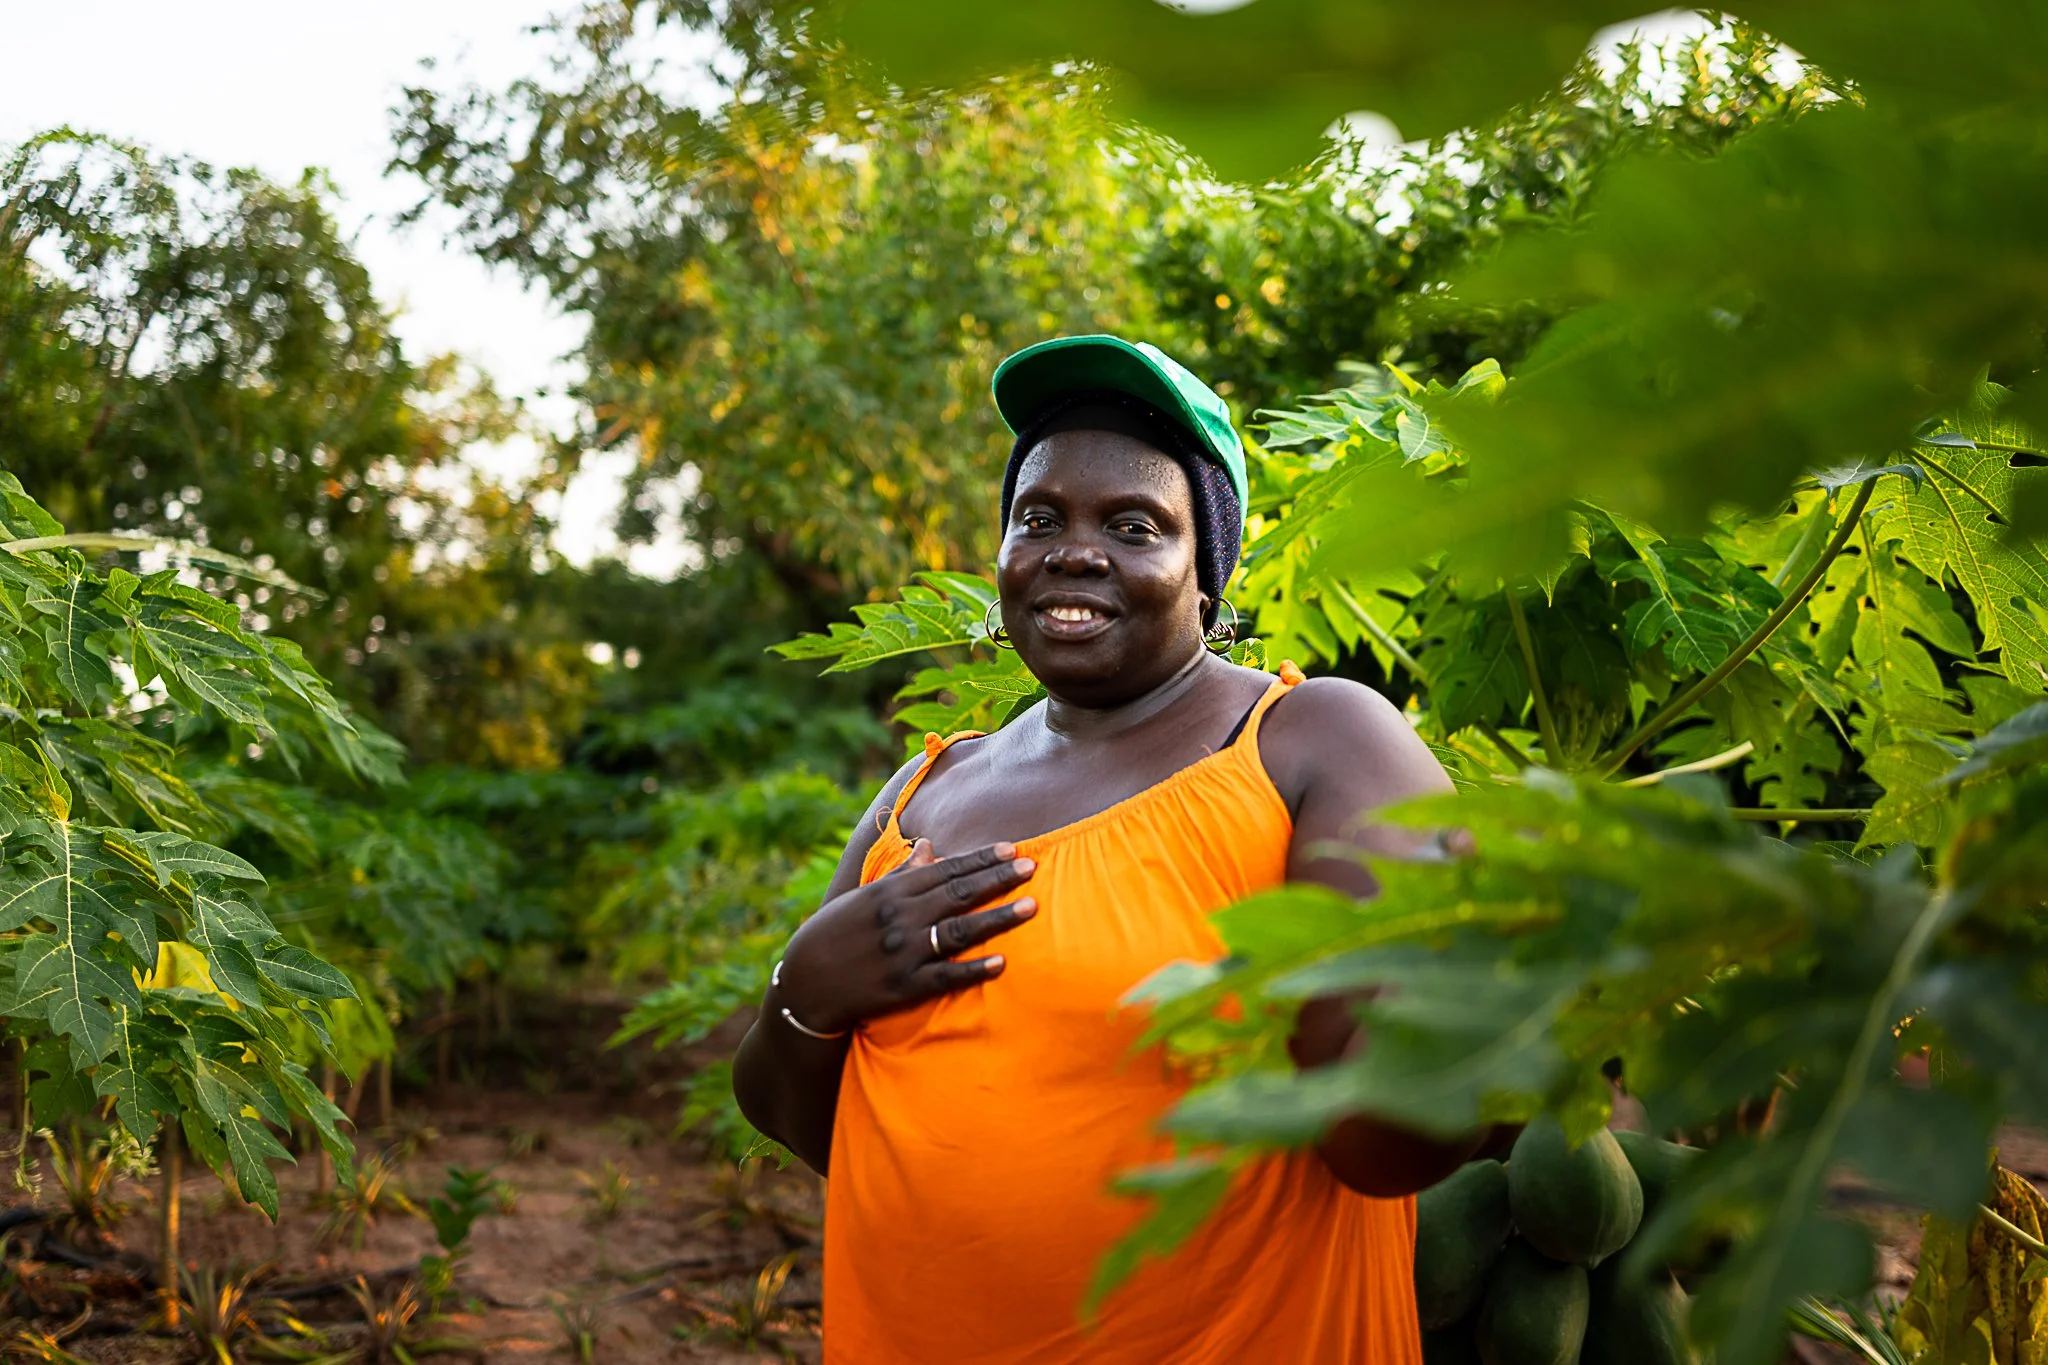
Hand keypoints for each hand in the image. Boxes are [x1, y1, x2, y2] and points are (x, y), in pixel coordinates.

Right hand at [775, 838, 1036, 1035]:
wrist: (806, 984)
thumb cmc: (836, 934)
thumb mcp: (865, 897)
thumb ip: (902, 874)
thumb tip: (930, 846)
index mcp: (890, 892)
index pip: (944, 870)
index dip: (980, 859)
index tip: (1012, 849)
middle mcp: (899, 918)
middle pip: (957, 894)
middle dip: (997, 879)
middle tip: (1032, 866)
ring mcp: (902, 953)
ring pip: (958, 931)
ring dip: (996, 917)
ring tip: (1031, 906)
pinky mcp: (903, 987)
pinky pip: (945, 976)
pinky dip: (973, 968)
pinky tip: (1001, 962)